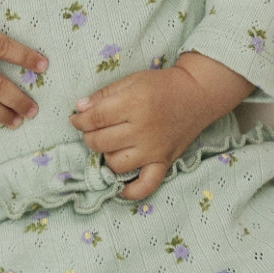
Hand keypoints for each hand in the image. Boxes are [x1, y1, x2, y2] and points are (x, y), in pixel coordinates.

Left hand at [69, 55, 252, 200]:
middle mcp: (143, 129)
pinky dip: (130, 191)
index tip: (76, 119)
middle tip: (93, 130)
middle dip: (89, 136)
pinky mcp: (164, 162)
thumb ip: (103, 95)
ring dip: (106, 156)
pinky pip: (145, 186)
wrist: (197, 95)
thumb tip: (79, 109)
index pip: (95, 119)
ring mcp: (154, 149)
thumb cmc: (162, 85)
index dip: (80, 120)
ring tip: (110, 145)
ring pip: (116, 164)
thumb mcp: (131, 81)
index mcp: (134, 103)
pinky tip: (119, 188)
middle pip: (100, 142)